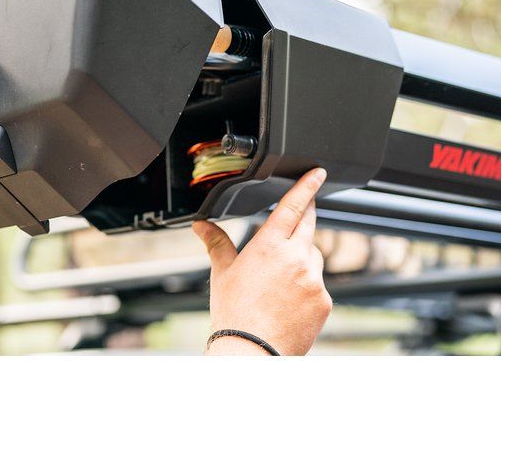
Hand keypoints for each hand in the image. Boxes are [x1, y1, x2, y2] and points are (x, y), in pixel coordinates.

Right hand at [194, 168, 331, 355]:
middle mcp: (297, 258)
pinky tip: (290, 298)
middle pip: (309, 224)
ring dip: (304, 255)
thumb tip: (201, 225)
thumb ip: (216, 243)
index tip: (318, 173)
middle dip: (307, 214)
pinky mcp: (324, 300)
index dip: (307, 186)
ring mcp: (314, 279)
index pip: (293, 207)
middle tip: (302, 210)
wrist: (252, 351)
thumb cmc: (234, 313)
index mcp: (270, 246)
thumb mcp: (222, 273)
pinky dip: (309, 283)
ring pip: (315, 255)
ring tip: (281, 277)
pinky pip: (320, 283)